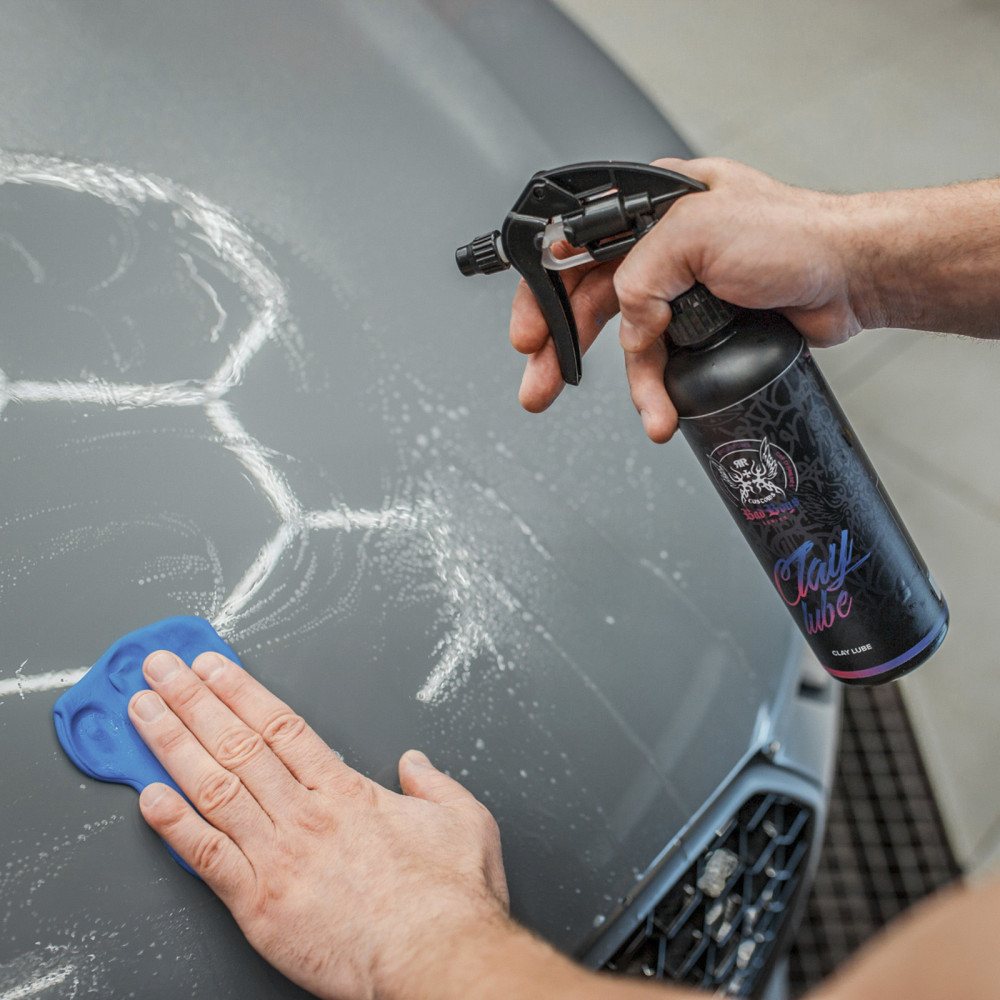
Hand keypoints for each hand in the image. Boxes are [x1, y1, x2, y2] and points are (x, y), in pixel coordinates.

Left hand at [128, 650, 508, 999]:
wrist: (435, 958)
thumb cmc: (450, 899)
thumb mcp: (465, 821)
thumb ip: (435, 785)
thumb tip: (416, 765)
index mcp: (346, 793)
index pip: (280, 727)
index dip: (240, 691)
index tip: (212, 667)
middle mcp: (306, 815)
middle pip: (237, 744)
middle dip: (193, 700)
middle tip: (162, 670)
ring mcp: (278, 856)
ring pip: (214, 787)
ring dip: (173, 745)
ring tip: (143, 714)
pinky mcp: (260, 904)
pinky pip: (206, 856)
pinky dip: (173, 825)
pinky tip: (148, 797)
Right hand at [510, 157, 863, 441]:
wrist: (851, 276)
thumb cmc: (793, 234)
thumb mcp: (699, 234)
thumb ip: (640, 276)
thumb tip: (625, 321)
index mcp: (648, 208)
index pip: (572, 248)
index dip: (543, 293)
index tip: (529, 336)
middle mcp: (657, 246)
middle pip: (587, 299)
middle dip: (561, 347)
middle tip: (538, 385)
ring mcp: (679, 287)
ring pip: (626, 339)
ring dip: (626, 382)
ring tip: (641, 412)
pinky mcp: (702, 323)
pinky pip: (662, 360)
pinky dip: (658, 388)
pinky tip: (660, 410)